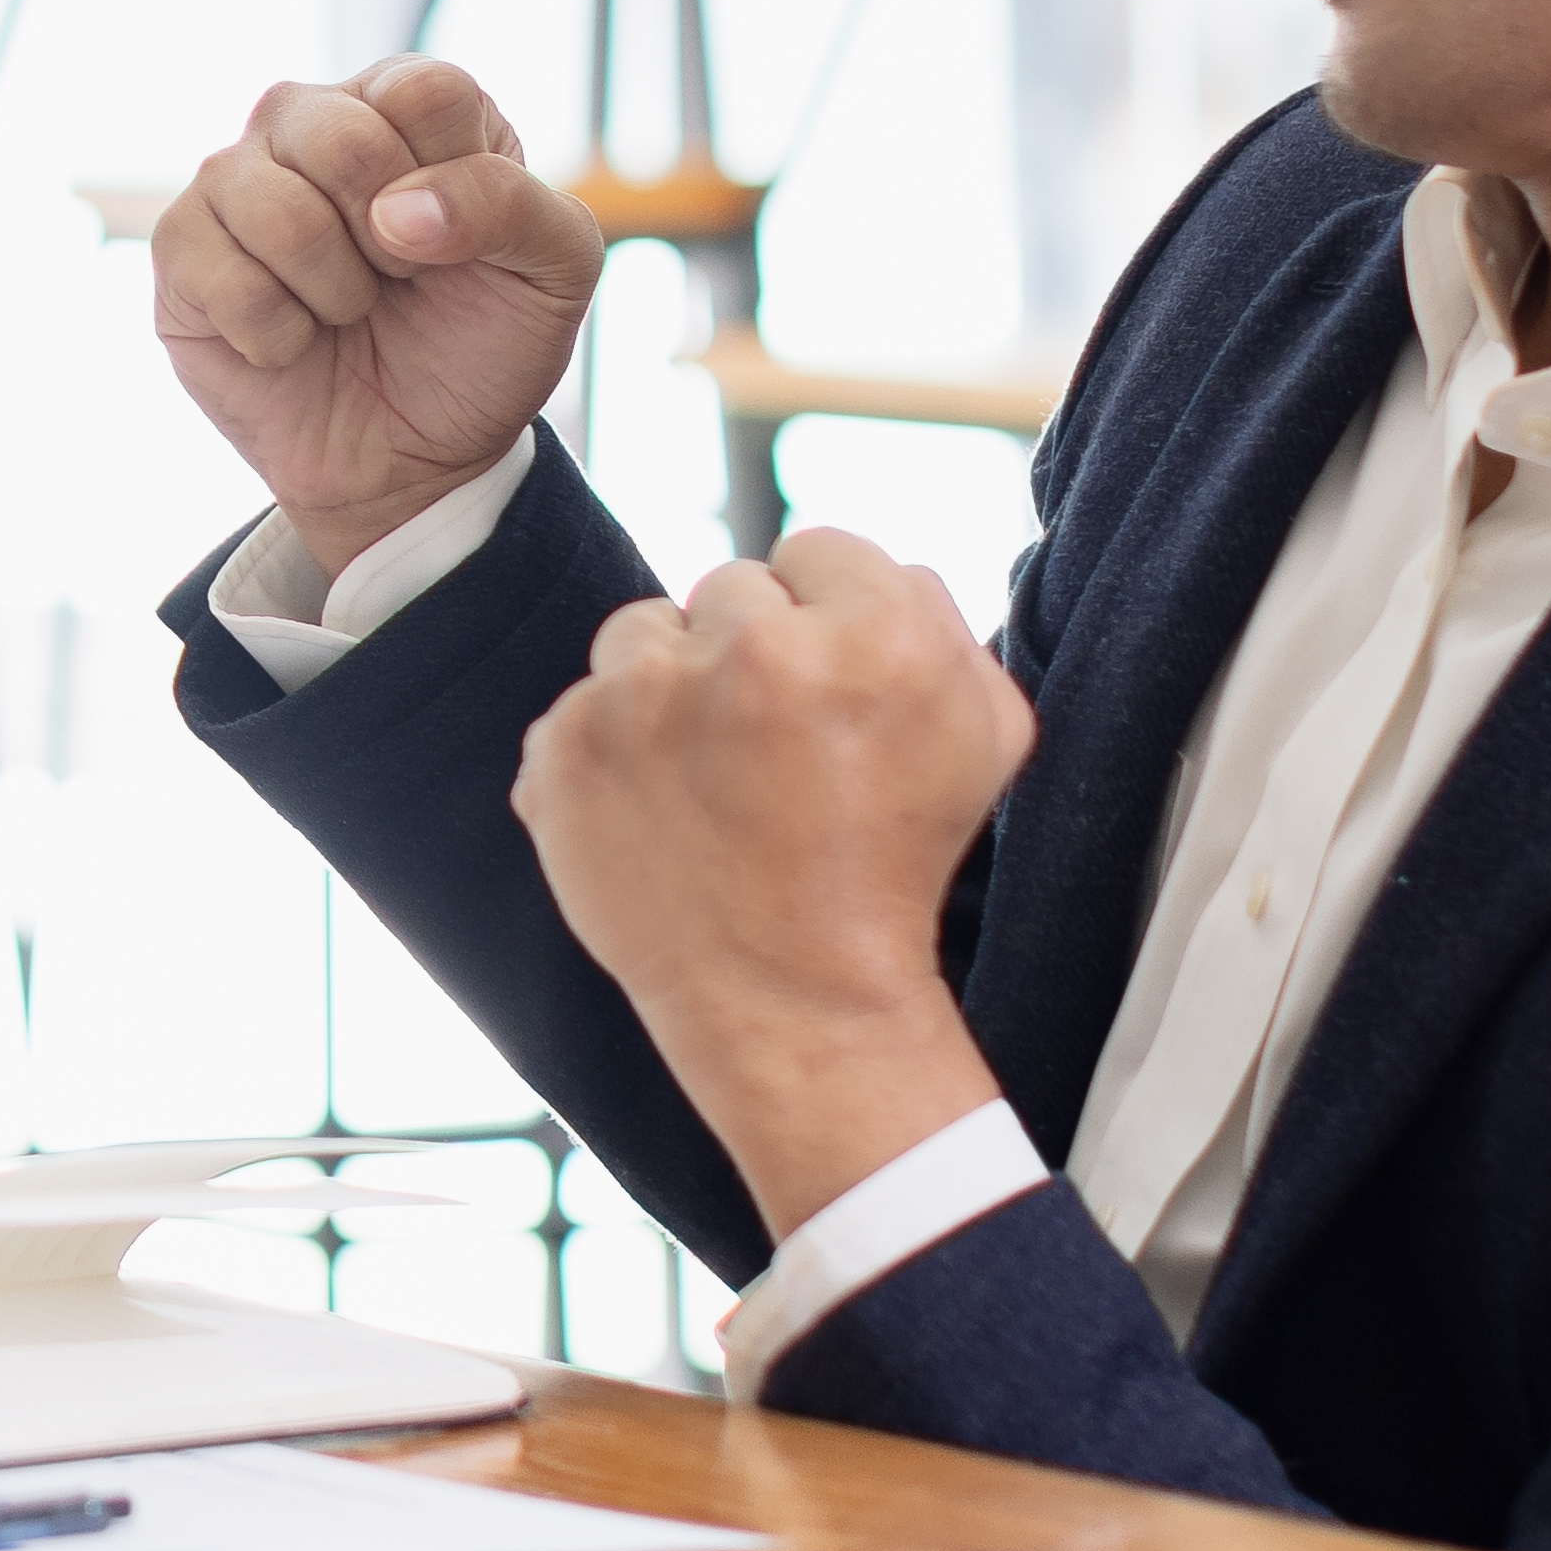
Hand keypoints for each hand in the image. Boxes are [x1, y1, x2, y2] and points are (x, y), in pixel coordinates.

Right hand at [148, 56, 605, 576]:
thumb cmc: (481, 344)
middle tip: (400, 280)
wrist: (415, 461)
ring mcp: (233, 179)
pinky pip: (223, 278)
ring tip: (346, 311)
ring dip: (336, 292)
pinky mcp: (180, 250)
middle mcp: (310, 120)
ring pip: (277, 208)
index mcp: (404, 103)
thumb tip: (394, 213)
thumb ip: (512, 205)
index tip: (456, 242)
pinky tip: (290, 342)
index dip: (452, 185)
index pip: (425, 92)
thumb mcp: (555, 271)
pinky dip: (278, 336)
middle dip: (390, 243)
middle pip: (343, 138)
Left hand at [510, 525, 1026, 1240]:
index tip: (829, 689)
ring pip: (643, 630)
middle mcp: (755, 650)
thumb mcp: (986, 737)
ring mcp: (644, 698)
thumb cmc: (899, 869)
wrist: (795, 1002)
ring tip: (713, 780)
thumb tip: (881, 570)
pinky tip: (660, 814)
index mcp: (876, 635)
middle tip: (775, 748)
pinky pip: (580, 704)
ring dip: (671, 686)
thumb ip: (944, 621)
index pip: (820, 548)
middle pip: (731, 585)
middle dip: (752, 650)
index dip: (829, 618)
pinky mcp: (564, 748)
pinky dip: (610, 752)